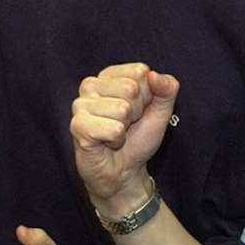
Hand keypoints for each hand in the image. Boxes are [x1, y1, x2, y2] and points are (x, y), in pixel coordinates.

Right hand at [71, 63, 177, 210]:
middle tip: (126, 125)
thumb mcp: (161, 111)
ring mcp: (80, 104)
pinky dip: (116, 140)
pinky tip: (107, 143)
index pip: (140, 72)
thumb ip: (167, 89)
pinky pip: (113, 129)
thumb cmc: (138, 138)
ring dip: (125, 128)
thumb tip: (154, 74)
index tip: (138, 111)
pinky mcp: (77, 125)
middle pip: (131, 89)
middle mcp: (91, 85)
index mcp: (109, 75)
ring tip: (115, 134)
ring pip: (122, 109)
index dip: (147, 96)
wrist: (124, 172)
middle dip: (136, 112)